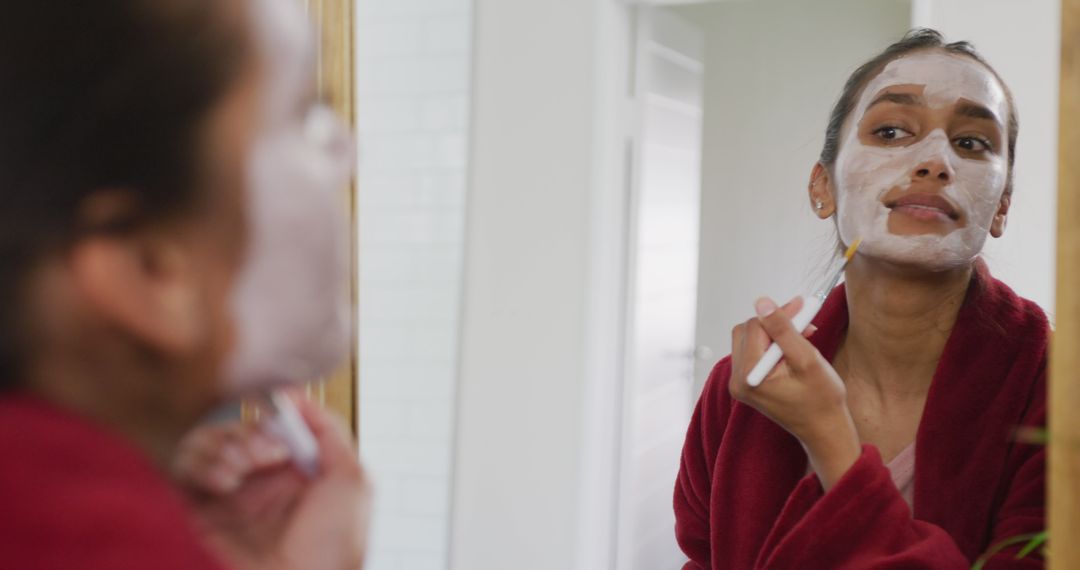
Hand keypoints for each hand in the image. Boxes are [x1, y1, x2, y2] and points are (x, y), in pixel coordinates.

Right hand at [173, 397, 371, 569]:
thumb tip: (296, 394)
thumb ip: (329, 430)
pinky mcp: (197, 514)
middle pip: (234, 427)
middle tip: (263, 457)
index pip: (268, 423)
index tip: (278, 421)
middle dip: (247, 432)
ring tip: (238, 473)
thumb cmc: (334, 547)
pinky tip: (222, 483)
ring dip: (221, 446)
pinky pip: (182, 469)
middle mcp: (257, 481)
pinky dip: (199, 464)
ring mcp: (226, 497)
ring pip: (204, 443)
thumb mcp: (351, 480)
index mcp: (292, 471)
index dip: (270, 416)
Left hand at [728, 296, 861, 489]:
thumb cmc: (821, 400)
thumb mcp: (806, 360)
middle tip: (804, 326)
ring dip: (774, 333)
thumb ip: (783, 329)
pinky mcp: (747, 384)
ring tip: (801, 339)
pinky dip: (771, 346)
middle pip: (747, 330)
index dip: (780, 315)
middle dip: (775, 324)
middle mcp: (737, 380)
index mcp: (748, 375)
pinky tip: (792, 351)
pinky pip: (753, 352)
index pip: (755, 326)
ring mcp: (740, 383)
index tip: (805, 311)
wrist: (824, 430)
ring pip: (749, 339)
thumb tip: (762, 302)